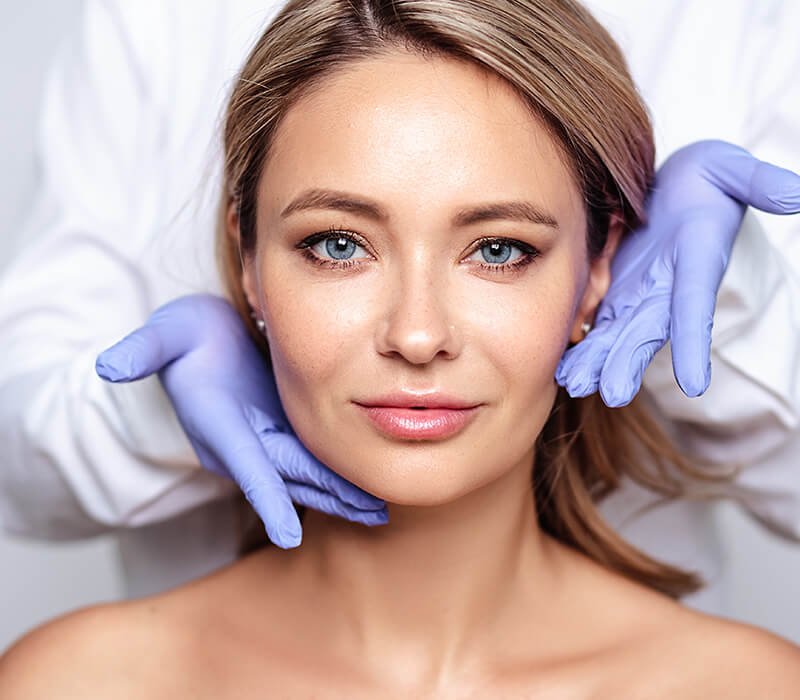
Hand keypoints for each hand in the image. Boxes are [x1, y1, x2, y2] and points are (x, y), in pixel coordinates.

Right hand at [95, 294, 387, 547]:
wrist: (197, 343)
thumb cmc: (184, 337)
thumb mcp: (165, 333)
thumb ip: (143, 349)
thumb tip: (110, 366)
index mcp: (219, 422)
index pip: (245, 465)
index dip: (266, 499)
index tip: (287, 536)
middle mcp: (243, 440)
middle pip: (291, 476)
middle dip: (329, 496)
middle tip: (371, 517)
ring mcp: (264, 438)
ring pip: (307, 472)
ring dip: (342, 491)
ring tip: (378, 511)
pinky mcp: (282, 429)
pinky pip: (313, 457)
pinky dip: (340, 471)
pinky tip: (368, 482)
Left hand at [556, 139, 799, 406]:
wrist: (676, 189)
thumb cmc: (706, 178)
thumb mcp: (731, 170)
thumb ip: (758, 183)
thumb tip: (798, 192)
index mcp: (698, 266)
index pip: (696, 308)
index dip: (693, 343)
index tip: (694, 382)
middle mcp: (669, 291)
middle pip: (649, 332)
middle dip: (631, 362)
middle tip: (613, 394)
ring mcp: (640, 297)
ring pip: (618, 337)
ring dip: (598, 363)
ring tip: (574, 386)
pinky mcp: (616, 295)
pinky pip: (597, 327)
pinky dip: (582, 349)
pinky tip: (562, 372)